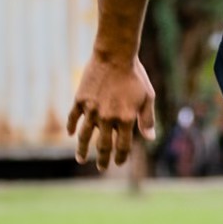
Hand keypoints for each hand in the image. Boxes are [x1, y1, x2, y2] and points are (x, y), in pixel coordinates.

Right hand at [67, 54, 155, 170]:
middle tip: (101, 168)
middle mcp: (107, 118)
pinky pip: (73, 118)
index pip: (122, 146)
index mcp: (125, 120)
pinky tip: (71, 134)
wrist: (115, 55)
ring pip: (84, 136)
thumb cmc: (135, 76)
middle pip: (103, 146)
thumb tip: (150, 138)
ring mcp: (91, 110)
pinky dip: (72, 127)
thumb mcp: (147, 97)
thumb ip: (147, 119)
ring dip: (82, 150)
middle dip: (102, 159)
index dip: (120, 157)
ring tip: (81, 159)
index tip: (118, 163)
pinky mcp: (80, 100)